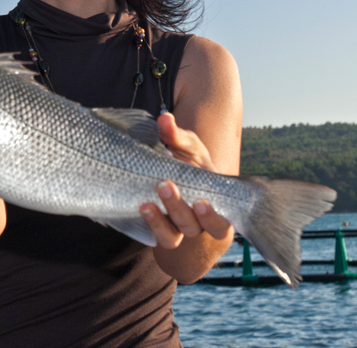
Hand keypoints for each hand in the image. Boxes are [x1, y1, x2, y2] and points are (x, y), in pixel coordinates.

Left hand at [138, 112, 232, 248]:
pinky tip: (137, 209)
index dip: (212, 217)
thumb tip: (164, 119)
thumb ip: (177, 136)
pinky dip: (144, 224)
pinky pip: (151, 236)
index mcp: (212, 207)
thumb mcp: (187, 147)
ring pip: (171, 237)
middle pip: (191, 226)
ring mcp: (174, 228)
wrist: (172, 175)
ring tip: (146, 203)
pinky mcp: (155, 229)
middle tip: (164, 185)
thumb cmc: (190, 162)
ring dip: (158, 221)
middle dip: (177, 207)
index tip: (200, 202)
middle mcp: (196, 223)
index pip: (219, 223)